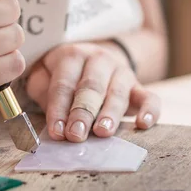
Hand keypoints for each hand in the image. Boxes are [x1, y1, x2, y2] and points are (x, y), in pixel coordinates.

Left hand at [25, 42, 160, 141]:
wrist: (95, 58)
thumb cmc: (64, 74)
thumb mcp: (45, 74)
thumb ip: (41, 91)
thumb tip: (45, 117)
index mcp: (72, 56)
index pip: (63, 84)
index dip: (58, 109)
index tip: (56, 132)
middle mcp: (98, 60)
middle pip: (90, 88)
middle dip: (82, 113)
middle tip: (76, 134)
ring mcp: (121, 72)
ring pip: (117, 93)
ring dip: (110, 114)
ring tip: (102, 133)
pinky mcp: (138, 86)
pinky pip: (149, 97)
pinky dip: (149, 110)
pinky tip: (143, 123)